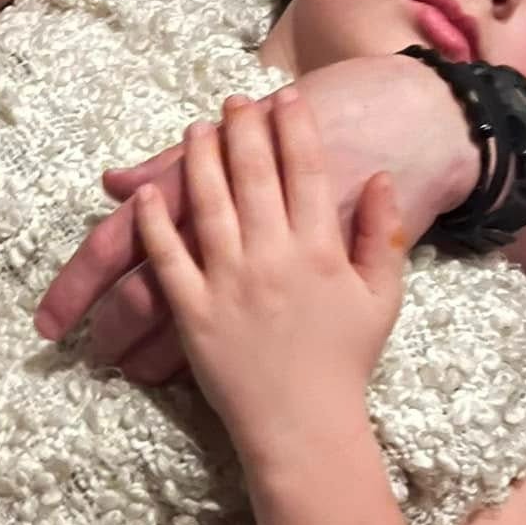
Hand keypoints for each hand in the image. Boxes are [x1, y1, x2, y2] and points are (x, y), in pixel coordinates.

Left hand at [132, 91, 406, 461]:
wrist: (304, 427)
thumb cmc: (345, 363)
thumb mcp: (381, 297)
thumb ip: (380, 235)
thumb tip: (379, 178)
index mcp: (319, 250)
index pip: (305, 171)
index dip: (294, 128)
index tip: (284, 97)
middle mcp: (272, 256)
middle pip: (253, 176)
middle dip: (243, 130)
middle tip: (233, 102)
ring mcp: (229, 282)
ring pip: (208, 205)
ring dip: (200, 162)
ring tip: (196, 130)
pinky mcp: (194, 312)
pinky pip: (168, 259)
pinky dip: (153, 224)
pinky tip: (144, 193)